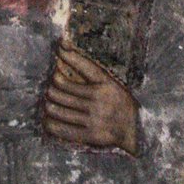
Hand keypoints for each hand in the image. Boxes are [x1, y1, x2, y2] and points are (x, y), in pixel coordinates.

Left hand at [43, 41, 138, 155]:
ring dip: (49, 104)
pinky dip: (51, 123)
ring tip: (48, 102)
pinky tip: (48, 119)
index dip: (68, 55)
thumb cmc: (120, 103)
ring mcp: (94, 118)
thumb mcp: (112, 84)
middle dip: (51, 87)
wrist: (136, 130)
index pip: (84, 66)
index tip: (59, 48)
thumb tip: (67, 54)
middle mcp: (99, 100)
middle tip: (50, 88)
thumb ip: (92, 73)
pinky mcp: (90, 135)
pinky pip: (63, 129)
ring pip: (59, 109)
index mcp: (106, 84)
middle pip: (62, 89)